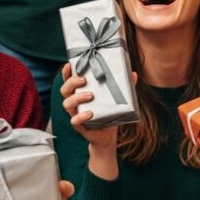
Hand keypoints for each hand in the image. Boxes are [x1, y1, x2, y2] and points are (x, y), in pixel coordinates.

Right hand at [60, 62, 119, 178]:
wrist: (108, 135)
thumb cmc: (109, 113)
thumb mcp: (116, 98)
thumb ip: (123, 86)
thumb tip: (133, 74)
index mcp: (80, 92)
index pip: (69, 80)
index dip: (67, 72)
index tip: (70, 65)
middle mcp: (75, 102)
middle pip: (65, 89)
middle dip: (72, 82)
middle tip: (84, 80)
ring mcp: (76, 114)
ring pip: (67, 103)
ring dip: (77, 97)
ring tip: (91, 95)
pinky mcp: (80, 126)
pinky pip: (74, 121)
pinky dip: (81, 116)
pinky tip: (90, 113)